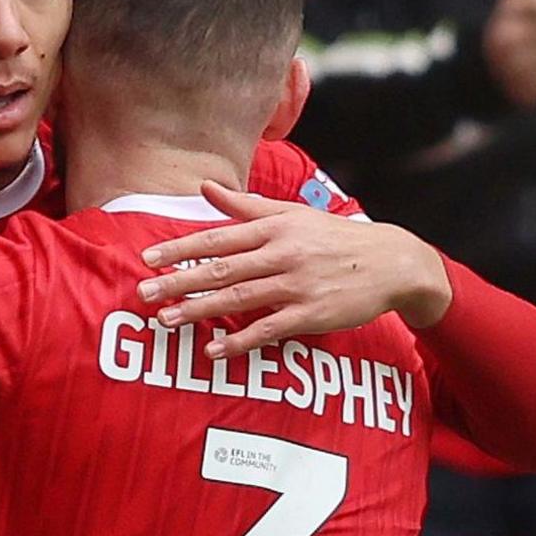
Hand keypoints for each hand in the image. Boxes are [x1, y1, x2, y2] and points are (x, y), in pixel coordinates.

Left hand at [137, 181, 450, 357]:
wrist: (391, 262)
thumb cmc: (334, 238)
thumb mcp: (292, 214)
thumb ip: (245, 205)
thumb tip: (205, 186)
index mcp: (275, 227)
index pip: (218, 237)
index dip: (180, 248)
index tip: (148, 258)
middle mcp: (282, 253)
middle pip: (221, 269)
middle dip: (179, 281)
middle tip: (144, 294)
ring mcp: (296, 285)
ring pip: (239, 299)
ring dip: (200, 311)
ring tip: (168, 320)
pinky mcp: (311, 314)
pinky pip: (268, 329)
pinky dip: (240, 340)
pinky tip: (214, 349)